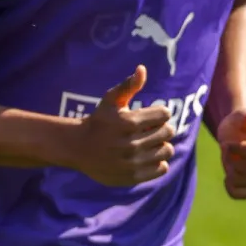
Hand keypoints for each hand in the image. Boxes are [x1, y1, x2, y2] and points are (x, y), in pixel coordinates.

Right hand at [70, 66, 174, 186]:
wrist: (77, 148)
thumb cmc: (98, 122)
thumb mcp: (109, 101)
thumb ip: (127, 86)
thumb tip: (142, 69)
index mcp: (128, 122)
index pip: (164, 114)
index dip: (158, 113)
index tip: (148, 117)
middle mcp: (131, 143)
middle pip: (168, 132)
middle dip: (160, 129)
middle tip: (148, 130)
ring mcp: (133, 161)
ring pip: (167, 150)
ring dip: (160, 146)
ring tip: (148, 144)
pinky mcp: (134, 176)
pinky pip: (162, 168)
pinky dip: (158, 162)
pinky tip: (146, 157)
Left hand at [217, 109, 245, 199]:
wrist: (234, 140)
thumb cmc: (237, 126)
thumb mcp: (239, 117)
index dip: (236, 149)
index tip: (225, 144)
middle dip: (231, 160)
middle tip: (225, 151)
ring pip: (243, 182)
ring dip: (228, 171)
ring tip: (229, 161)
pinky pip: (240, 194)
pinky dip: (229, 186)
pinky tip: (228, 177)